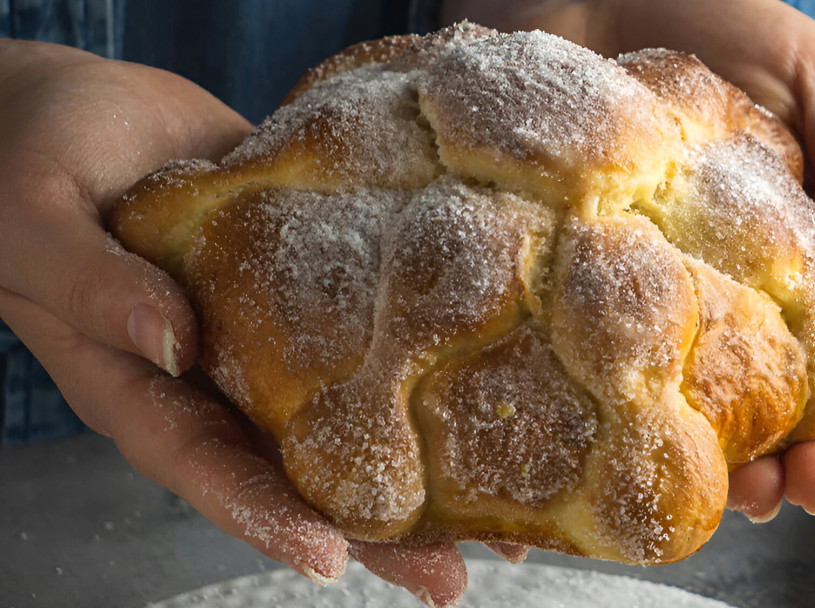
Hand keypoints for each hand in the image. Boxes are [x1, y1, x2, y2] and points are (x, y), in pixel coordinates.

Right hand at [0, 40, 465, 604]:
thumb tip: (173, 338)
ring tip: (499, 517)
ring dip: (418, 463)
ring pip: (346, 411)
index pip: (203, 465)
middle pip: (295, 466)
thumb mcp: (34, 219)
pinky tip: (485, 378)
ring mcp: (267, 331)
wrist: (81, 105)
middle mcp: (214, 374)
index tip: (333, 557)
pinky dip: (418, 356)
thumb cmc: (27, 163)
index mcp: (140, 383)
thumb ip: (90, 284)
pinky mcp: (307, 277)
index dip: (263, 515)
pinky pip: (366, 322)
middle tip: (446, 577)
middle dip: (371, 528)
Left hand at [444, 0, 814, 519]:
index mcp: (808, 251)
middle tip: (802, 490)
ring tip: (731, 497)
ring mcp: (656, 293)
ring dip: (720, 462)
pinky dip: (611, 422)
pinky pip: (599, 365)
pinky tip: (621, 460)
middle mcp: (733, 288)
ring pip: (696, 401)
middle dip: (803, 454)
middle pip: (780, 394)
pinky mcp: (581, 286)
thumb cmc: (721, 23)